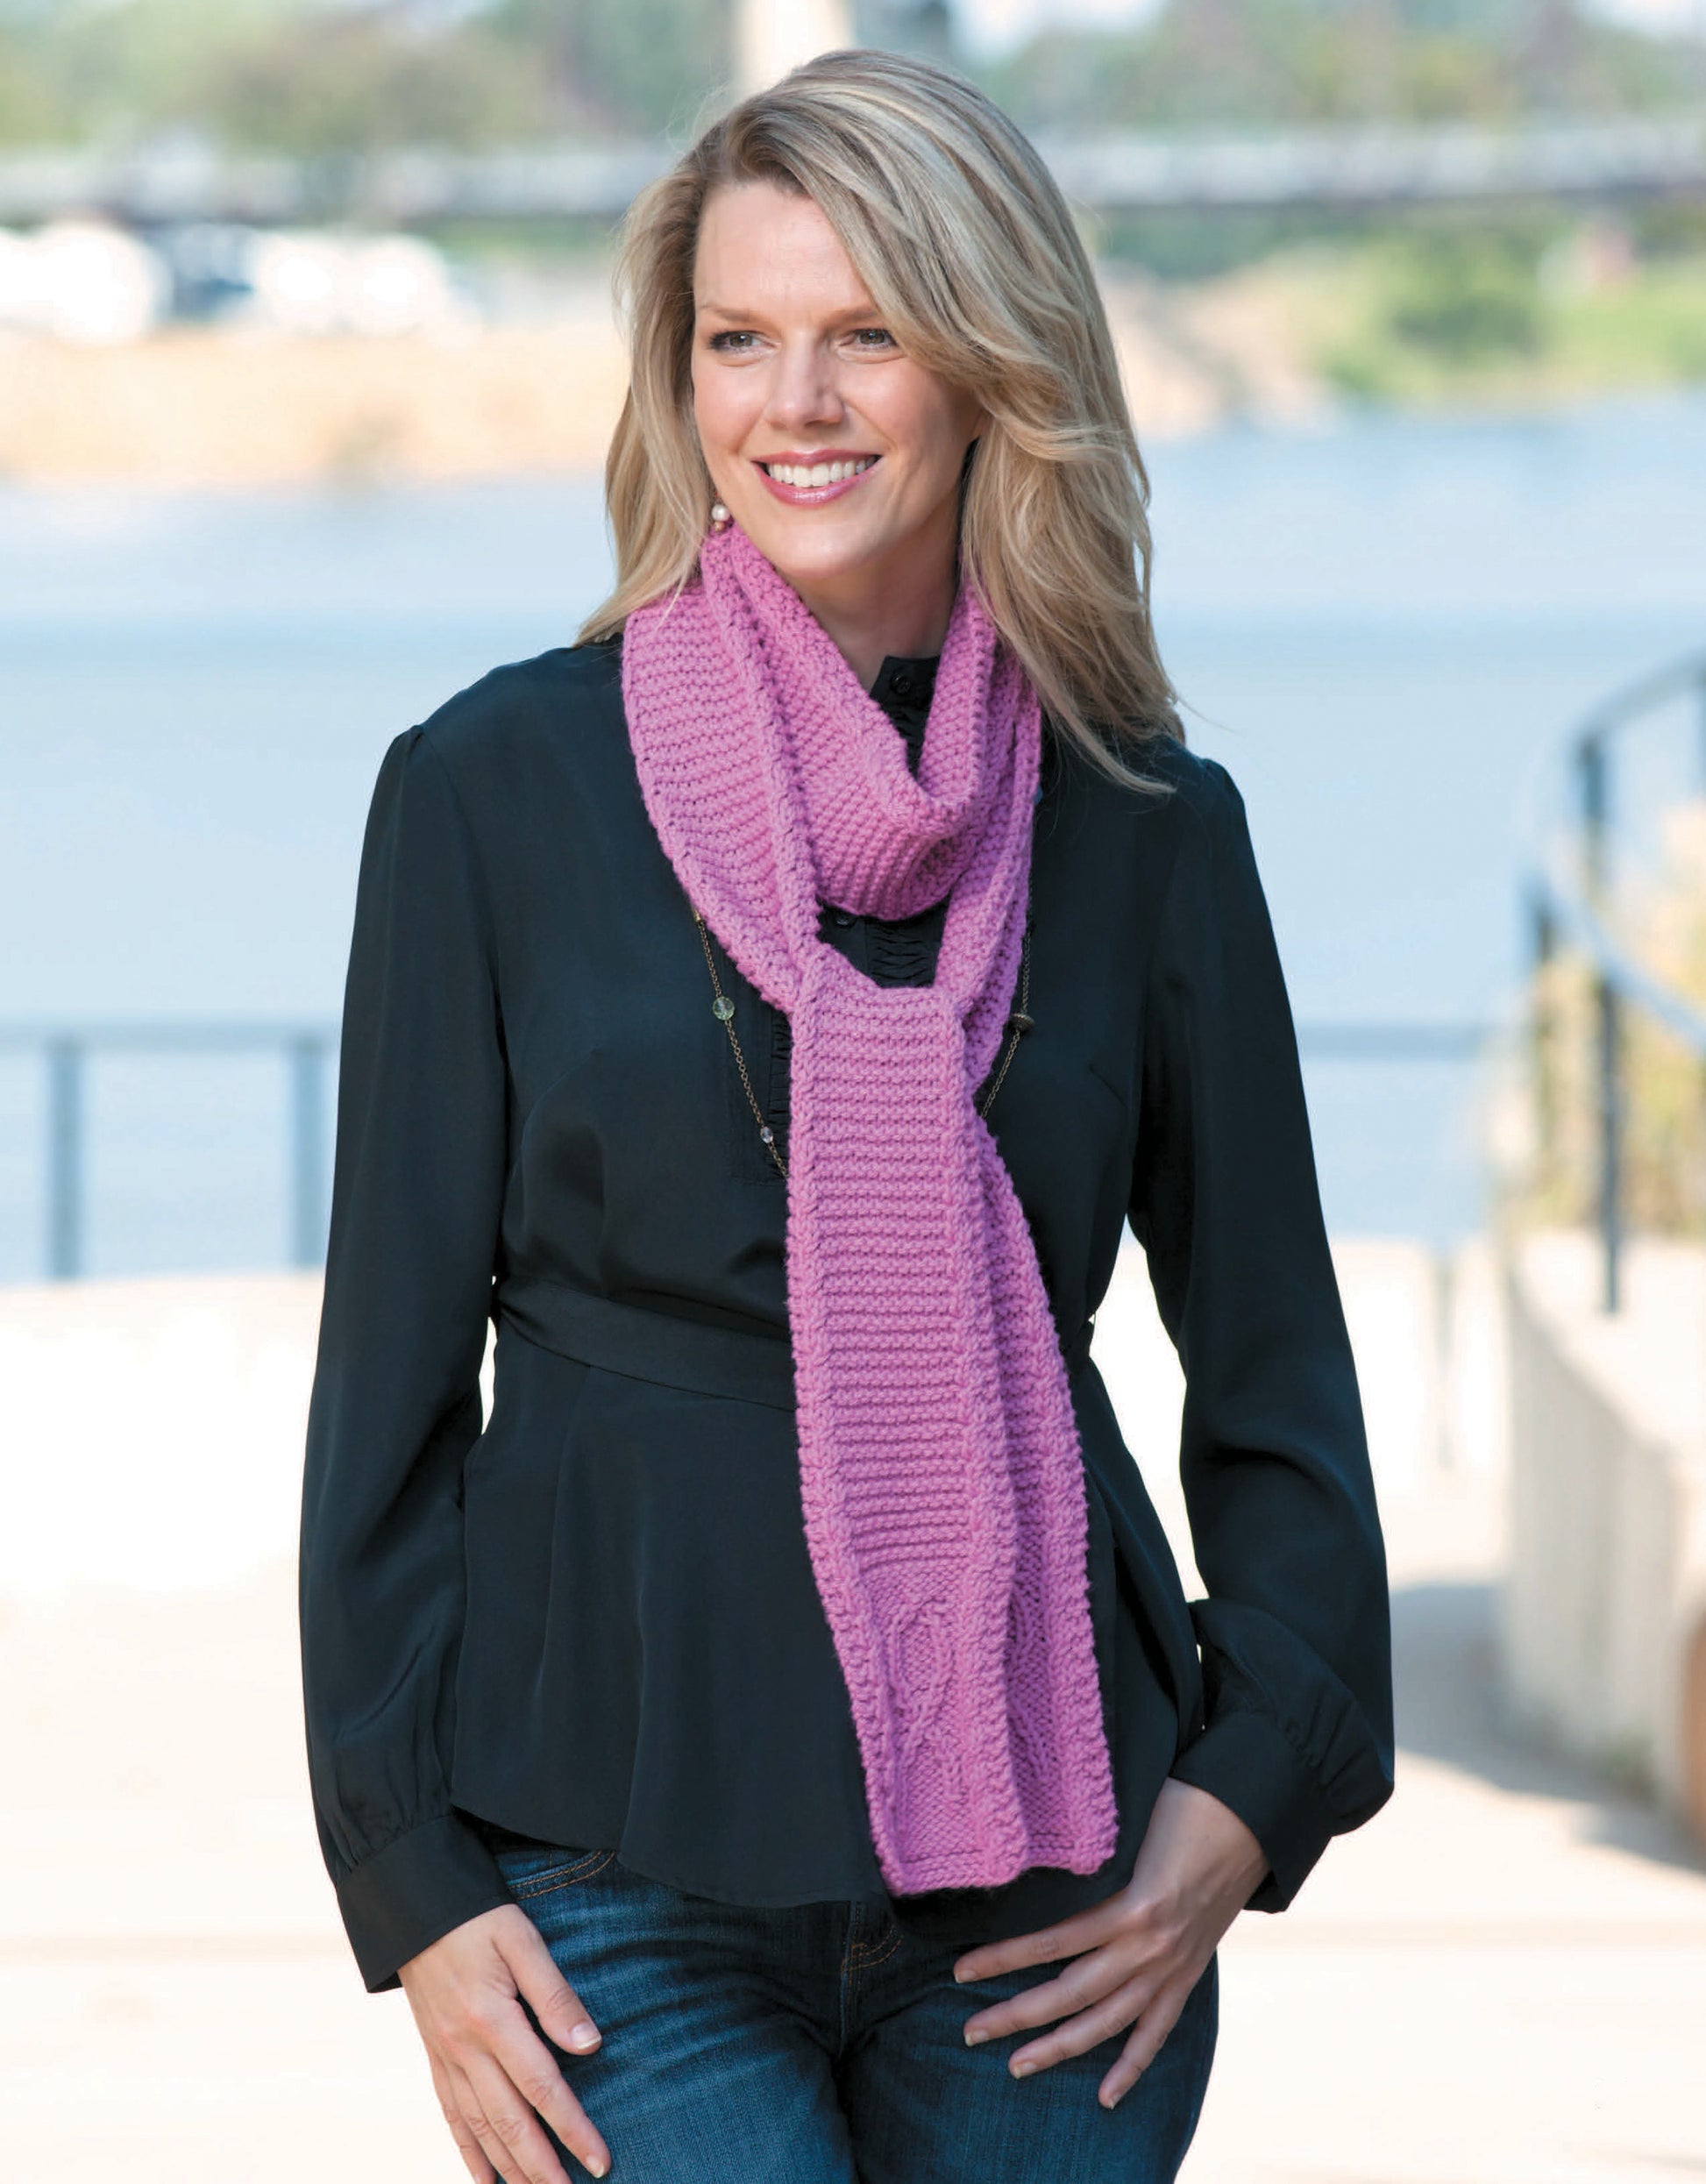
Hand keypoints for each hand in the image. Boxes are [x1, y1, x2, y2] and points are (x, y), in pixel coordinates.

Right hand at [399, 1902, 612, 2182]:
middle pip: (509, 2121)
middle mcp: (465, 2049)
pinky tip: (485, 2182)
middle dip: (543, 2167)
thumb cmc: (477, 1917)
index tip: (600, 2159)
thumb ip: (555, 1994)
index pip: (541, 2087)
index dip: (572, 2127)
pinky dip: (469, 2154)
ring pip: (480, 2129)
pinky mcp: (435, 2059)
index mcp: (492, 2018)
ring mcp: (446, 2058)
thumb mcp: (521, 1939)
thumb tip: (590, 2045)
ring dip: (510, 2170)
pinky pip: (452, 2117)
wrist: (415, 1909)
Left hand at [952, 1778, 1268, 2109]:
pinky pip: (1156, 2032)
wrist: (1251, 1817)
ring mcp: (1170, 1969)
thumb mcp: (1131, 1820)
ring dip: (1058, 2049)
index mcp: (1132, 1906)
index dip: (1003, 1959)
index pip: (1051, 1943)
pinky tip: (1106, 2097)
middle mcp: (1149, 1948)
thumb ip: (1088, 1851)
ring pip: (1106, 2023)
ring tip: (1016, 2066)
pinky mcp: (1188, 1976)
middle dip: (1015, 2015)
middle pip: (1070, 1994)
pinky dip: (1131, 2067)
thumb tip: (1031, 1847)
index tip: (960, 1971)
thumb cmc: (1185, 1802)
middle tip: (969, 2033)